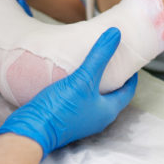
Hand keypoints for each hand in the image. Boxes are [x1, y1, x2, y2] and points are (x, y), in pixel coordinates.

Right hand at [0, 28, 137, 155]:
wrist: (33, 129)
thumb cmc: (60, 108)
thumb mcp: (82, 79)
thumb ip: (99, 56)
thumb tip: (116, 35)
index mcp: (107, 111)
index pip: (127, 91)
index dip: (131, 76)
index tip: (130, 61)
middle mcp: (97, 118)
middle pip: (112, 94)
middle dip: (114, 78)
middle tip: (113, 60)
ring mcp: (82, 119)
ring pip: (95, 97)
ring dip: (97, 83)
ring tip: (93, 65)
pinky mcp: (67, 117)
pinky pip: (81, 99)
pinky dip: (82, 88)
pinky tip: (73, 77)